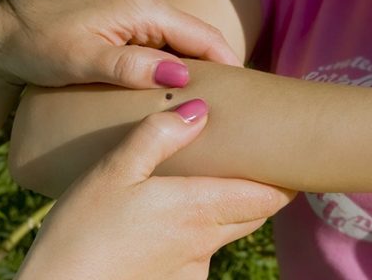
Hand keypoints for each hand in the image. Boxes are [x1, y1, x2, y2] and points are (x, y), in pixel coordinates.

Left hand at [0, 0, 240, 88]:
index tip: (248, 94)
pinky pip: (162, 40)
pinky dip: (174, 61)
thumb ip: (133, 67)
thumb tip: (182, 76)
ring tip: (210, 98)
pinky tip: (176, 85)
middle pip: (197, 36)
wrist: (0, 33)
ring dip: (195, 65)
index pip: (203, 35)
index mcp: (144, 4)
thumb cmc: (39, 46)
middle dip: (217, 65)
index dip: (229, 64)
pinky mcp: (123, 18)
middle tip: (236, 102)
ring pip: (180, 39)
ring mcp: (134, 6)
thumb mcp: (85, 61)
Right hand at [17, 100, 295, 278]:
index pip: (266, 196)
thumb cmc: (80, 232)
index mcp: (197, 208)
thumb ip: (157, 137)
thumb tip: (201, 108)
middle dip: (262, 190)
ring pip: (229, 234)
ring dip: (231, 212)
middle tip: (258, 162)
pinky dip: (201, 235)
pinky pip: (202, 256)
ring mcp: (192, 268)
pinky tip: (174, 223)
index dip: (284, 178)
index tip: (291, 156)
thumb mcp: (112, 173)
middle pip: (254, 214)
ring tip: (214, 185)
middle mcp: (205, 241)